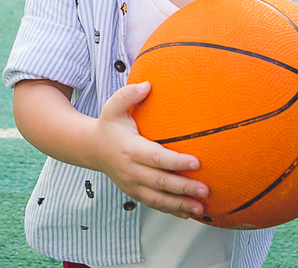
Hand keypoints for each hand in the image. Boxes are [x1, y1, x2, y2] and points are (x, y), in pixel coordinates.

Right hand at [90, 82, 207, 218]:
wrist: (92, 149)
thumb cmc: (108, 126)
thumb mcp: (113, 106)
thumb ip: (128, 94)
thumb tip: (148, 84)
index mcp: (130, 149)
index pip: (156, 157)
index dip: (176, 161)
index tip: (196, 162)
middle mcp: (131, 170)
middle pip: (160, 182)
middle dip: (184, 187)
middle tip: (205, 189)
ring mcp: (132, 184)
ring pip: (158, 199)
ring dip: (180, 204)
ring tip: (201, 207)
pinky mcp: (134, 193)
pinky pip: (154, 204)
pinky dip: (171, 210)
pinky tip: (188, 213)